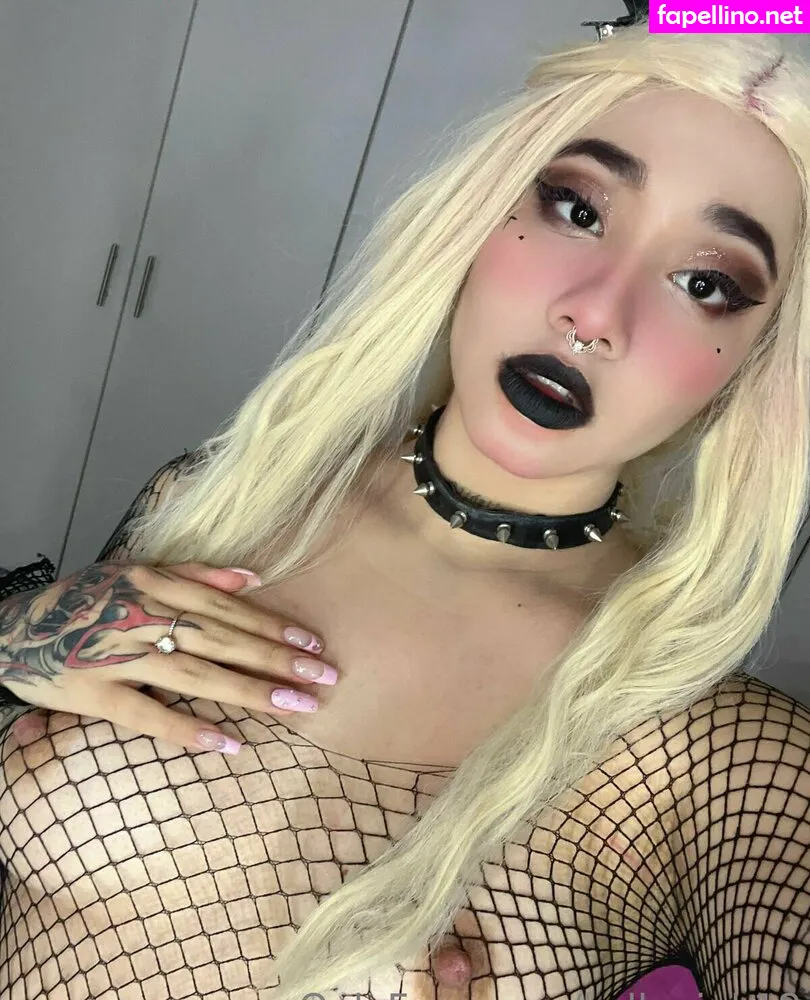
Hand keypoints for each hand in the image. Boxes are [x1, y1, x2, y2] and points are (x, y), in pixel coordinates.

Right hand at [0, 562, 334, 753]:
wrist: (14, 629)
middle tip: (323, 679)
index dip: (270, 625)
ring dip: (249, 690)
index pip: (224, 607)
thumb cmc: (85, 600)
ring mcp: (116, 655)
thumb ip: (194, 573)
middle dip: (276, 659)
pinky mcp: (92, 694)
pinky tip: (227, 743)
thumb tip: (253, 576)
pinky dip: (186, 729)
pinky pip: (145, 715)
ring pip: (194, 673)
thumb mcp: (135, 571)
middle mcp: (139, 616)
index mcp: (153, 584)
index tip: (312, 644)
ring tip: (294, 707)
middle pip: (220, 638)